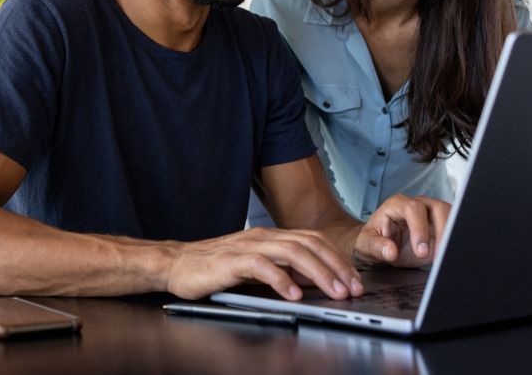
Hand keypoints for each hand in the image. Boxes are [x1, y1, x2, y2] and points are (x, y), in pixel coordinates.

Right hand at [165, 226, 363, 301]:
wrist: (177, 263)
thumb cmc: (215, 267)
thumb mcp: (256, 268)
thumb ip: (283, 269)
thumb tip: (314, 281)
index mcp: (271, 236)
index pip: (314, 240)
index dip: (337, 259)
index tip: (354, 280)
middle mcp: (263, 236)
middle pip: (309, 244)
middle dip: (336, 266)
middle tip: (352, 288)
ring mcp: (248, 245)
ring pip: (292, 252)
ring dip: (318, 273)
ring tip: (334, 292)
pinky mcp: (232, 260)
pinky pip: (262, 266)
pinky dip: (282, 280)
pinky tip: (294, 294)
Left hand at [353, 194, 450, 267]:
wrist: (381, 243)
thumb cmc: (374, 240)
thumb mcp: (366, 244)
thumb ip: (376, 247)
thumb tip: (390, 251)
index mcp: (397, 204)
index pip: (413, 209)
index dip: (419, 229)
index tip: (421, 251)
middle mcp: (418, 205)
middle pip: (437, 207)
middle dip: (441, 230)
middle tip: (437, 254)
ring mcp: (432, 214)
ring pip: (451, 214)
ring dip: (451, 235)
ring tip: (445, 256)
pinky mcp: (441, 225)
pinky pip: (454, 227)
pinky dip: (455, 239)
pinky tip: (450, 254)